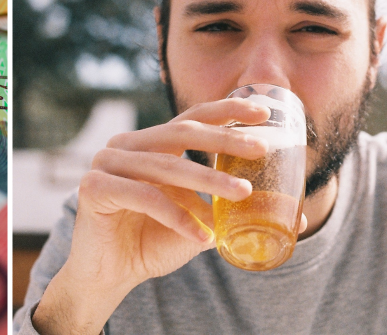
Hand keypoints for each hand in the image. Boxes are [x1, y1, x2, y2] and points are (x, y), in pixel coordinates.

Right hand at [32, 98, 304, 334]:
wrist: (108, 276)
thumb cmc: (152, 244)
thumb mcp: (198, 222)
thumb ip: (229, 210)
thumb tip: (292, 214)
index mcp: (150, 145)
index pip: (190, 119)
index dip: (226, 111)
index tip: (263, 112)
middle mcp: (126, 145)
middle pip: (181, 133)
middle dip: (224, 139)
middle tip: (260, 149)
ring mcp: (106, 163)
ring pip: (166, 167)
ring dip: (209, 180)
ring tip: (243, 193)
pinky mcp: (94, 188)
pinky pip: (145, 197)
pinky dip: (178, 216)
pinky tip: (203, 236)